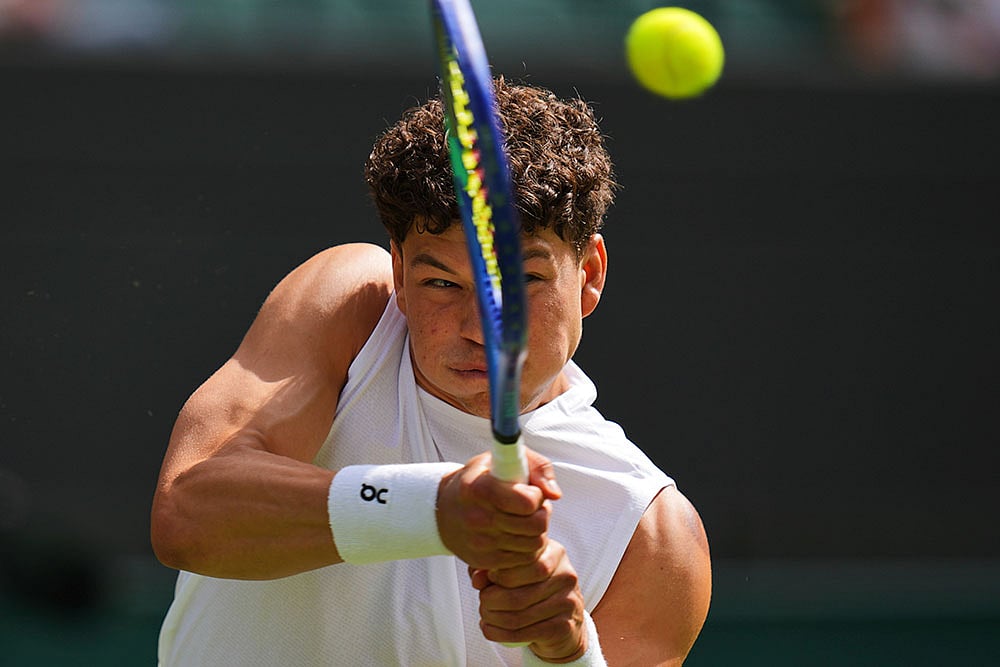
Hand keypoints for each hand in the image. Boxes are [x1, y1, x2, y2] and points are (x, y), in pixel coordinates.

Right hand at [436, 448, 560, 570]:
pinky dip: (528, 547)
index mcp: (480, 488)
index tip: (529, 491)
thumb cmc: (479, 480)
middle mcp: (478, 518)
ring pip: (534, 544)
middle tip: (531, 508)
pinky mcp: (484, 561)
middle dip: (541, 514)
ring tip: (525, 520)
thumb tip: (554, 494)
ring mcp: (481, 543)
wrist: (443, 510)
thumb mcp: (503, 459)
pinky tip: (518, 535)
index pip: (527, 502)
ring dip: (537, 532)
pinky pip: (524, 559)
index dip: (536, 496)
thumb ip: (537, 467)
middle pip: (536, 525)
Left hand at [470, 539, 587, 661]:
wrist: (563, 625)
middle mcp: (565, 575)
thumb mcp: (516, 573)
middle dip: (489, 600)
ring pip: (517, 615)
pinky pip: (524, 633)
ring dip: (492, 619)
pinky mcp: (563, 627)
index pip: (520, 562)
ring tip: (485, 617)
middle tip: (482, 602)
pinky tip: (490, 630)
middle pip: (516, 591)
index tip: (485, 582)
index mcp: (554, 553)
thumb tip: (476, 578)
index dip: (496, 574)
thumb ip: (493, 570)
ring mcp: (567, 601)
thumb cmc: (535, 592)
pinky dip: (500, 634)